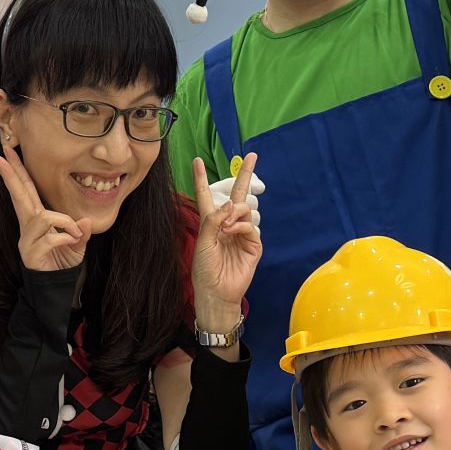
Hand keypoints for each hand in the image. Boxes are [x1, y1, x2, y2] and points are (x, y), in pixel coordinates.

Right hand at [0, 139, 90, 270]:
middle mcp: (28, 225)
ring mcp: (27, 239)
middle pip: (18, 195)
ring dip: (64, 221)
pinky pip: (51, 237)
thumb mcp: (77, 243)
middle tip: (0, 155)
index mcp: (36, 218)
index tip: (5, 152)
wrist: (56, 286)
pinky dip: (66, 237)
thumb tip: (86, 220)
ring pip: (42, 216)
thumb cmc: (63, 260)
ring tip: (75, 233)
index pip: (26, 189)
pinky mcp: (30, 253)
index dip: (17, 171)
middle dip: (11, 174)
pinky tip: (72, 243)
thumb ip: (80, 231)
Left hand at [190, 151, 261, 325]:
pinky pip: (250, 226)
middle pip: (237, 195)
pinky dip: (240, 226)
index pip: (207, 195)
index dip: (201, 178)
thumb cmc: (205, 270)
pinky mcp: (253, 244)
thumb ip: (213, 220)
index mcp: (211, 223)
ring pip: (244, 208)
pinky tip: (232, 233)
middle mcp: (228, 225)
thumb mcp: (203, 242)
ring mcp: (242, 234)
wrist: (216, 292)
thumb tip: (231, 203)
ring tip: (225, 228)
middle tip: (252, 156)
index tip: (197, 161)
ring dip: (235, 213)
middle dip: (245, 175)